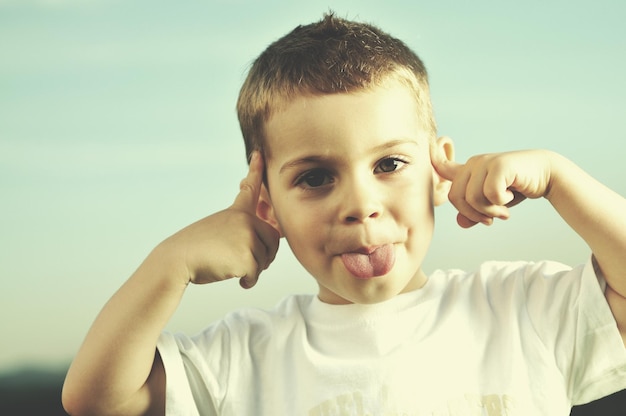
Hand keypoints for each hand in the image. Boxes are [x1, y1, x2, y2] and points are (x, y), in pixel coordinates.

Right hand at [160, 151, 279, 287]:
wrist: (177, 259)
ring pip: (266, 259)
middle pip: (273, 240)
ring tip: (231, 267)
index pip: (251, 188)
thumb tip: (268, 239)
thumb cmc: (196, 250)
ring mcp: (247, 236)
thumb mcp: (219, 231)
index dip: (256, 170)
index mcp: (237, 211)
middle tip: (245, 261)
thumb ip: (242, 231)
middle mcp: (245, 220)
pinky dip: (248, 281)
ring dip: (252, 270)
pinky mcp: (247, 256)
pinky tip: (235, 279)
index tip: (258, 153)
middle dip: (265, 256)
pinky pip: (257, 273)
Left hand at [432, 149, 552, 227]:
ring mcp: (485, 162)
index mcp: (467, 170)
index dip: (432, 160)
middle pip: (456, 197)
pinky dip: (500, 204)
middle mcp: (473, 164)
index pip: (442, 165)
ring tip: (503, 212)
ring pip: (472, 198)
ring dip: (489, 212)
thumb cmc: (516, 189)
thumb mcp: (492, 204)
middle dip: (473, 214)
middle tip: (491, 220)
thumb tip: (461, 223)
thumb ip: (475, 214)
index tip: (428, 148)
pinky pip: (490, 194)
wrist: (546, 175)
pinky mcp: (500, 165)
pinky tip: (511, 199)